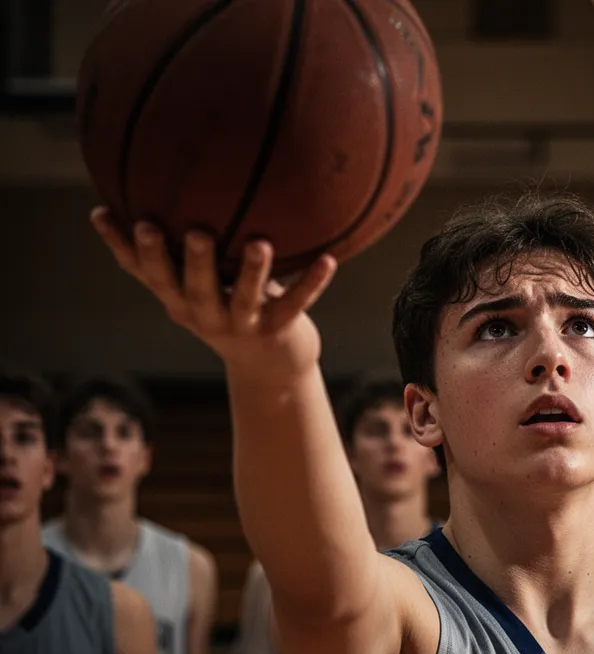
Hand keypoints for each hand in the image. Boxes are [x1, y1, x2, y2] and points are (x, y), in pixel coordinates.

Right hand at [91, 208, 336, 381]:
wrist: (270, 365)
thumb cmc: (229, 306)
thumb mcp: (197, 282)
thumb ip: (176, 248)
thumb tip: (137, 189)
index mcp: (179, 299)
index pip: (145, 273)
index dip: (125, 247)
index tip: (107, 214)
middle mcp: (205, 314)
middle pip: (191, 289)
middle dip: (189, 261)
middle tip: (193, 232)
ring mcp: (242, 325)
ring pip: (245, 298)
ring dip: (253, 272)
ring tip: (260, 244)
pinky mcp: (278, 330)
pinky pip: (296, 303)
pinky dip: (312, 283)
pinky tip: (328, 260)